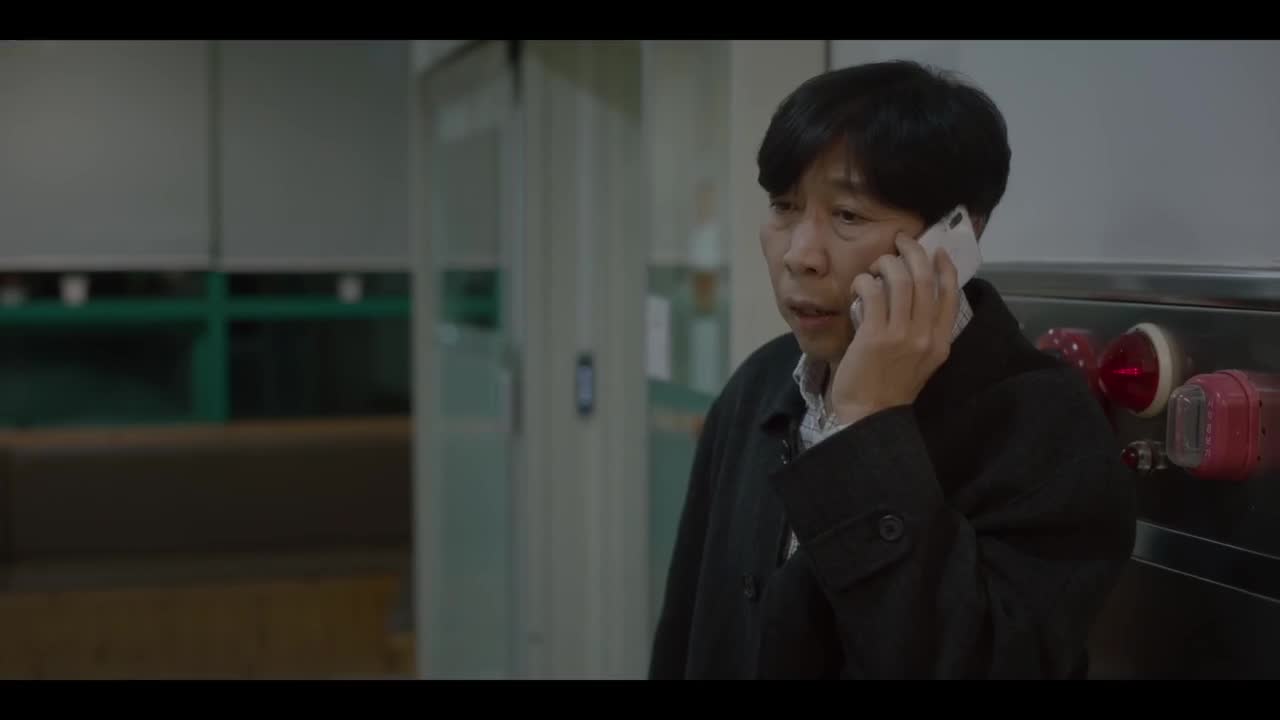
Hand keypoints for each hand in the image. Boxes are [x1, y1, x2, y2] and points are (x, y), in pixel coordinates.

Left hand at [830, 235, 960, 424]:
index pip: (950, 295)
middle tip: (900, 241)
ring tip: (876, 266)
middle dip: (913, 252)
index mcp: (941, 343)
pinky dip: (865, 281)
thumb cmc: (889, 389)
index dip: (944, 267)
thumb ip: (921, 332)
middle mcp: (926, 336)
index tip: (936, 251)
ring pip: (900, 280)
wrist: (867, 417)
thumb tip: (911, 296)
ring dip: (886, 264)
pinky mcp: (875, 335)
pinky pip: (873, 292)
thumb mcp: (919, 362)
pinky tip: (859, 284)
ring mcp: (902, 335)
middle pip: (926, 279)